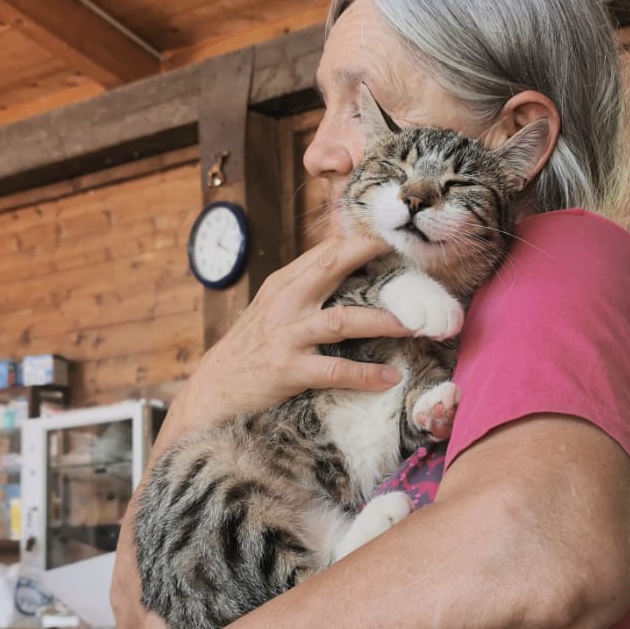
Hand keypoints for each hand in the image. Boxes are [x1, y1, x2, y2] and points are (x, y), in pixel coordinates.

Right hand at [176, 233, 414, 429]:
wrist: (214, 391)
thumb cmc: (250, 349)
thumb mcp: (272, 309)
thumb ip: (304, 290)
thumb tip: (348, 271)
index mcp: (283, 284)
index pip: (325, 251)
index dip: (360, 241)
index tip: (395, 238)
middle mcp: (285, 303)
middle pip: (331, 267)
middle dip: (371, 256)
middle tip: (412, 257)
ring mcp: (286, 336)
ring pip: (342, 321)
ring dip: (383, 322)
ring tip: (415, 326)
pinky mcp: (288, 370)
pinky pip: (334, 370)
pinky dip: (365, 374)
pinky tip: (390, 377)